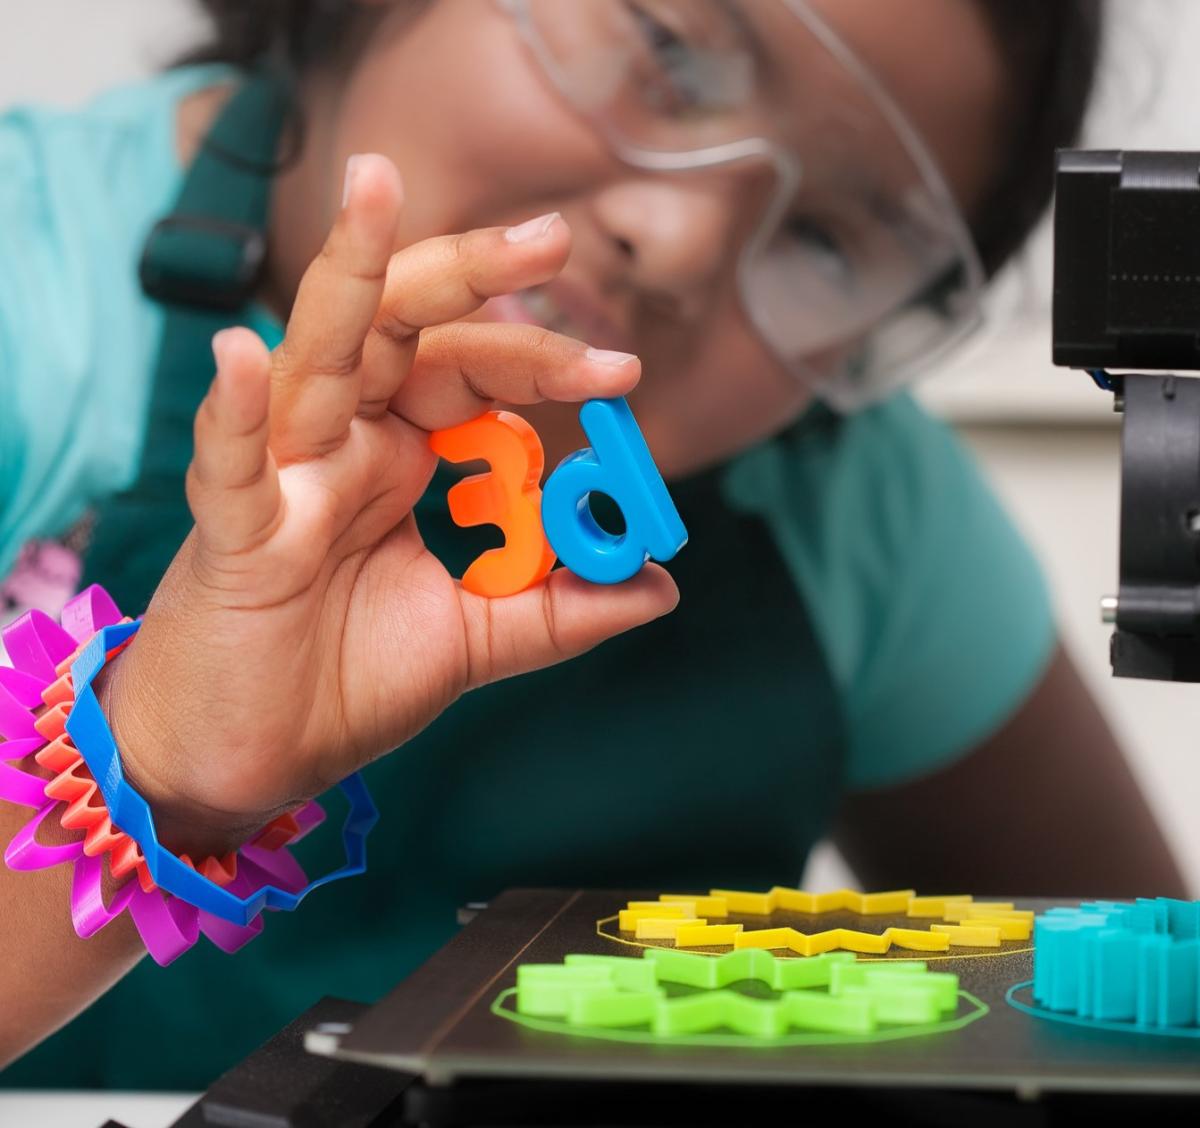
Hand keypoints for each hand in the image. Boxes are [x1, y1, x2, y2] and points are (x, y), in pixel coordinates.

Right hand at [99, 155, 677, 852]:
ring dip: (348, 276)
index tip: (623, 372)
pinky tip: (242, 357)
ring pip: (313, 355)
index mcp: (396, 458)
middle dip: (469, 274)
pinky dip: (234, 411)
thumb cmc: (343, 683)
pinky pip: (231, 465)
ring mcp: (285, 479)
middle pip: (401, 329)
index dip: (542, 360)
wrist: (251, 762)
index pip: (471, 372)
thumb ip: (561, 609)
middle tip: (551, 238)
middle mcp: (342, 446)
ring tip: (375, 185)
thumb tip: (660, 583)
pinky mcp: (232, 535)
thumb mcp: (478, 640)